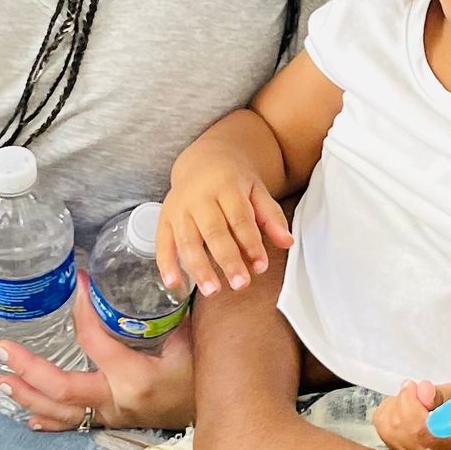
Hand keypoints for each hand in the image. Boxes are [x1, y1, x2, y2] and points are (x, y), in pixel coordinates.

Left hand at [0, 270, 196, 429]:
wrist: (221, 416)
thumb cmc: (207, 376)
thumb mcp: (194, 339)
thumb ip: (173, 310)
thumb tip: (162, 273)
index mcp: (137, 378)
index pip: (95, 341)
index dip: (81, 310)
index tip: (75, 282)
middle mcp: (118, 401)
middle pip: (62, 388)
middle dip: (29, 369)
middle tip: (2, 350)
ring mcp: (114, 416)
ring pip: (62, 413)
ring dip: (29, 397)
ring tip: (3, 381)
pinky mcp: (115, 422)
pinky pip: (76, 426)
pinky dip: (50, 420)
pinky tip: (29, 417)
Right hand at [161, 147, 291, 297]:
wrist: (203, 159)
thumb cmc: (233, 181)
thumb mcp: (257, 191)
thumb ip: (271, 217)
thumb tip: (287, 242)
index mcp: (226, 186)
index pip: (240, 218)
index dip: (251, 244)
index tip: (260, 266)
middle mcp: (199, 196)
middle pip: (214, 231)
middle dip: (227, 259)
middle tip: (240, 284)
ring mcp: (179, 207)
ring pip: (187, 240)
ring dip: (199, 267)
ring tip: (213, 290)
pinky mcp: (164, 218)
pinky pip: (163, 242)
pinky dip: (166, 264)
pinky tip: (174, 283)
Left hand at [372, 378, 450, 449]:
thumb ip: (441, 395)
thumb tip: (421, 390)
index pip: (420, 432)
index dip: (411, 406)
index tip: (415, 386)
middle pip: (400, 430)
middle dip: (401, 402)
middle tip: (415, 388)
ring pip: (386, 430)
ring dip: (393, 407)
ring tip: (411, 399)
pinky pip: (383, 432)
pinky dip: (387, 414)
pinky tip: (403, 408)